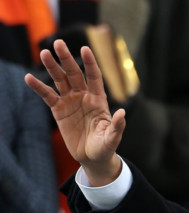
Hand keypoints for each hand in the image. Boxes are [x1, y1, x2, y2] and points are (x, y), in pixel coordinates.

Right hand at [24, 39, 125, 185]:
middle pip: (74, 74)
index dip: (90, 63)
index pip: (94, 77)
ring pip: (60, 81)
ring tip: (44, 53)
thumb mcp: (112, 137)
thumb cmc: (105, 146)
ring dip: (52, 67)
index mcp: (99, 99)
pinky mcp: (59, 111)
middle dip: (67, 59)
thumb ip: (117, 125)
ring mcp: (70, 102)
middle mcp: (84, 96)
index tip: (85, 48)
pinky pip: (48, 96)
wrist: (92, 157)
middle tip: (58, 43)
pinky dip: (39, 87)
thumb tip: (122, 113)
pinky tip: (29, 78)